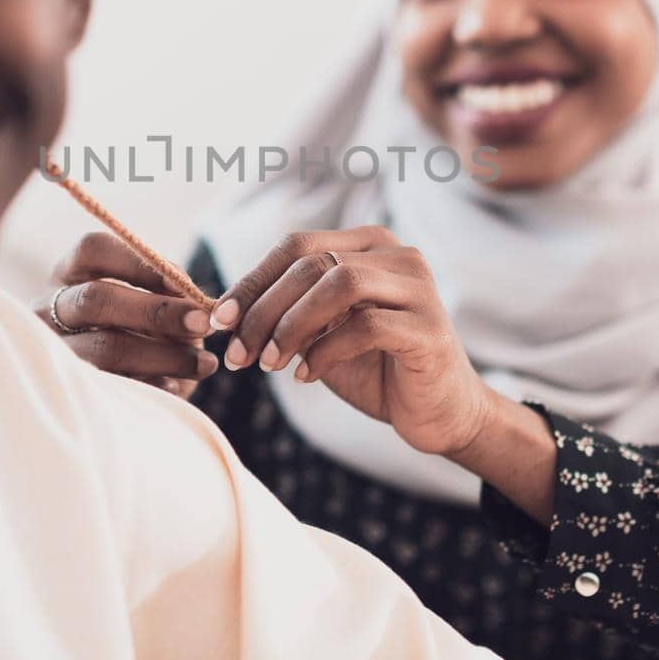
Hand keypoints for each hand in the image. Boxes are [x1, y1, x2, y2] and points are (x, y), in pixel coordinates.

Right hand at [34, 232, 218, 398]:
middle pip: (96, 299)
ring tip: (204, 363)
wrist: (103, 389)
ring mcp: (52, 352)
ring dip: (163, 355)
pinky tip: (175, 386)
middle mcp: (48, 309)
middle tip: (202, 324)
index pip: (92, 250)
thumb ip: (167, 292)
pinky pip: (112, 388)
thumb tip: (195, 302)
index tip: (183, 283)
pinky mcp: (67, 391)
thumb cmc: (133, 330)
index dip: (138, 263)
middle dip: (157, 311)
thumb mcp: (145, 301)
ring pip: (104, 349)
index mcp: (68, 274)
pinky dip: (150, 386)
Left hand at [211, 226, 491, 456]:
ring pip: (339, 283)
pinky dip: (325, 351)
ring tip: (269, 364)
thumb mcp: (322, 335)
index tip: (220, 320)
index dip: (253, 281)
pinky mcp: (429, 328)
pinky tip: (306, 376)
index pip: (297, 246)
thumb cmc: (376, 369)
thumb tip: (224, 311)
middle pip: (312, 262)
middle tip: (238, 353)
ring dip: (292, 326)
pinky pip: (365, 326)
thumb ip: (287, 314)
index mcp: (369, 246)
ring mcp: (418, 288)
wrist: (439, 413)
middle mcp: (398, 255)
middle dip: (265, 309)